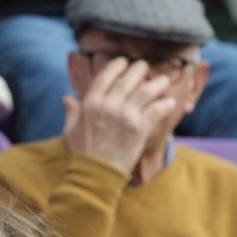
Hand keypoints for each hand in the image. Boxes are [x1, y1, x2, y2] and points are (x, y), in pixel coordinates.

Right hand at [60, 56, 177, 175]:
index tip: (124, 62)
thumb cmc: (83, 153)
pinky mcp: (139, 128)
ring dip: (157, 83)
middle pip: (129, 79)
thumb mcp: (71, 130)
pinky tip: (170, 102)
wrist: (96, 174)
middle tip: (145, 68)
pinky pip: (157, 110)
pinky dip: (165, 104)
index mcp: (91, 103)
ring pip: (146, 91)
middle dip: (140, 70)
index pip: (106, 76)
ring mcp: (125, 116)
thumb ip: (72, 111)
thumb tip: (67, 97)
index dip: (117, 66)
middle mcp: (109, 105)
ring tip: (164, 81)